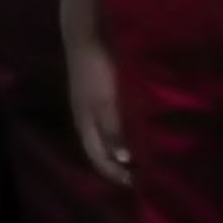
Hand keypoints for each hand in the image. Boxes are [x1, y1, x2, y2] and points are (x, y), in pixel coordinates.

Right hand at [69, 36, 130, 183]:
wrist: (85, 37)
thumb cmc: (96, 71)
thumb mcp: (106, 102)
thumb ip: (112, 130)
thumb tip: (121, 160)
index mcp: (84, 123)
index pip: (97, 157)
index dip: (113, 173)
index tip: (134, 185)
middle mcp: (84, 119)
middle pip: (97, 150)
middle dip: (115, 166)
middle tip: (138, 177)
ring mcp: (88, 106)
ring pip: (101, 137)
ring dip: (116, 151)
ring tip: (135, 160)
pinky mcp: (95, 94)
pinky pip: (105, 124)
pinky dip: (117, 134)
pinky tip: (129, 131)